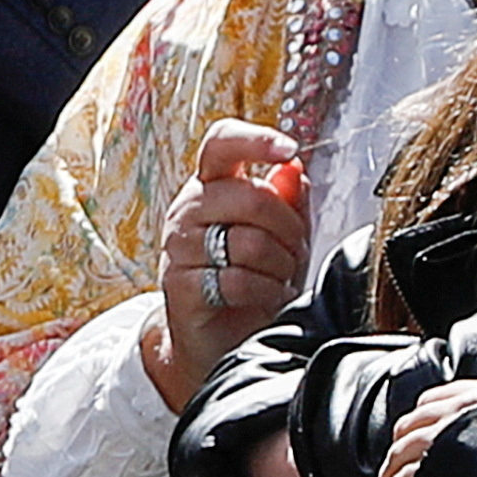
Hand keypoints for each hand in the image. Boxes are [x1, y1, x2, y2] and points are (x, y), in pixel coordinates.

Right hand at [140, 122, 309, 411]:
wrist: (220, 337)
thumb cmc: (253, 275)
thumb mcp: (279, 234)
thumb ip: (287, 199)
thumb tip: (292, 167)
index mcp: (211, 185)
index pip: (222, 143)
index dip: (256, 139)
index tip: (290, 148)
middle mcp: (188, 208)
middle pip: (250, 196)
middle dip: (290, 228)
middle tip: (298, 251)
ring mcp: (178, 247)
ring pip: (248, 242)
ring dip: (281, 265)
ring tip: (283, 277)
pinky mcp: (180, 285)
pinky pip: (236, 280)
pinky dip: (266, 291)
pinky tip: (270, 297)